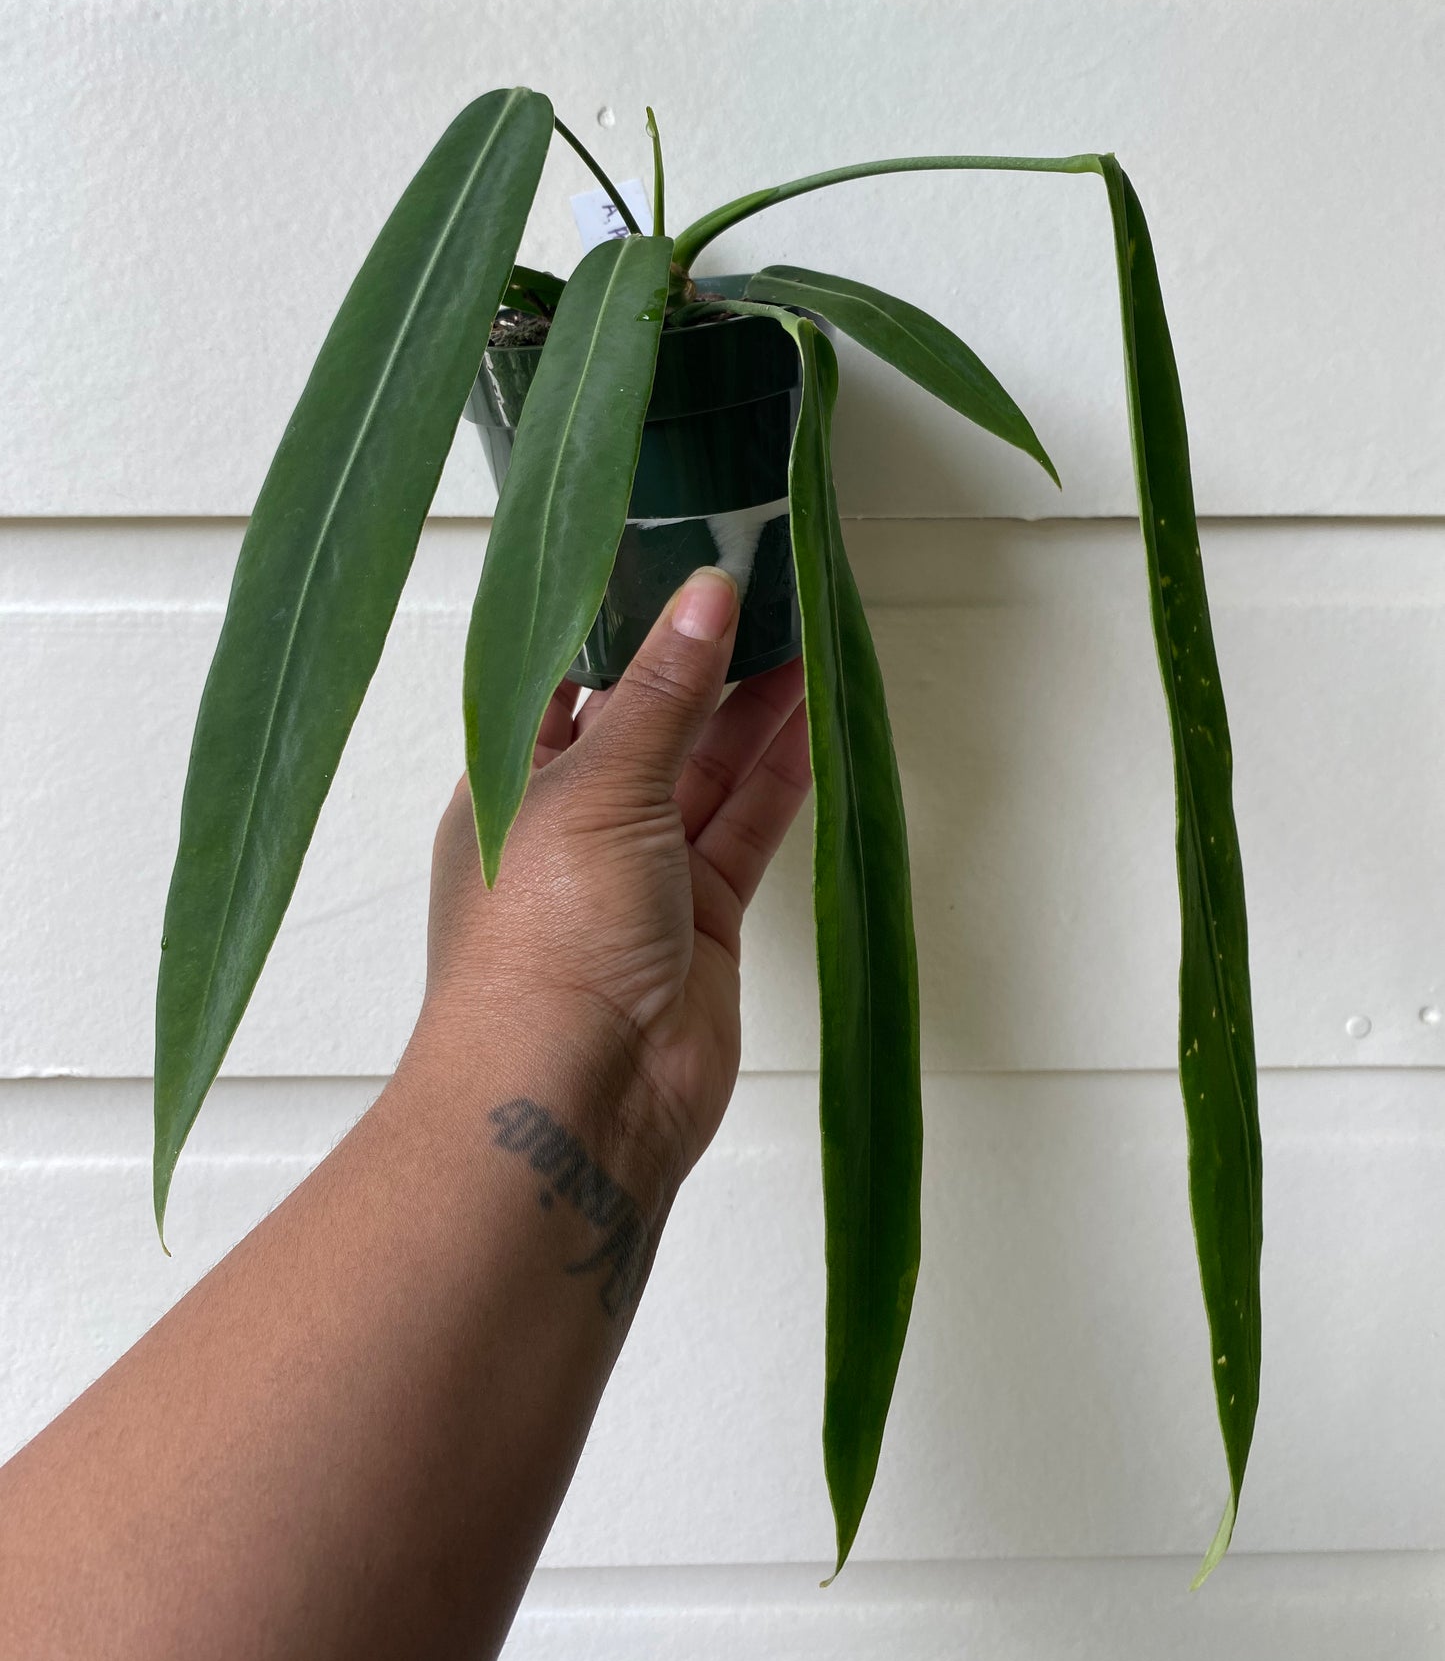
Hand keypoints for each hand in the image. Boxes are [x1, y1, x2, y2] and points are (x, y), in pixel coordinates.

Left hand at [418, 567, 810, 1199]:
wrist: (575, 1102)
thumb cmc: (541, 944)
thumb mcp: (596, 786)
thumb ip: (663, 691)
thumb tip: (705, 594)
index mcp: (508, 782)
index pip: (565, 679)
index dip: (619, 620)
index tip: (675, 558)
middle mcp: (571, 824)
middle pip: (648, 719)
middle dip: (700, 657)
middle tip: (761, 582)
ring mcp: (641, 874)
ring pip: (707, 769)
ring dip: (751, 705)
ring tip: (801, 625)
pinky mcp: (702, 920)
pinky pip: (747, 827)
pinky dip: (781, 772)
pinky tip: (811, 712)